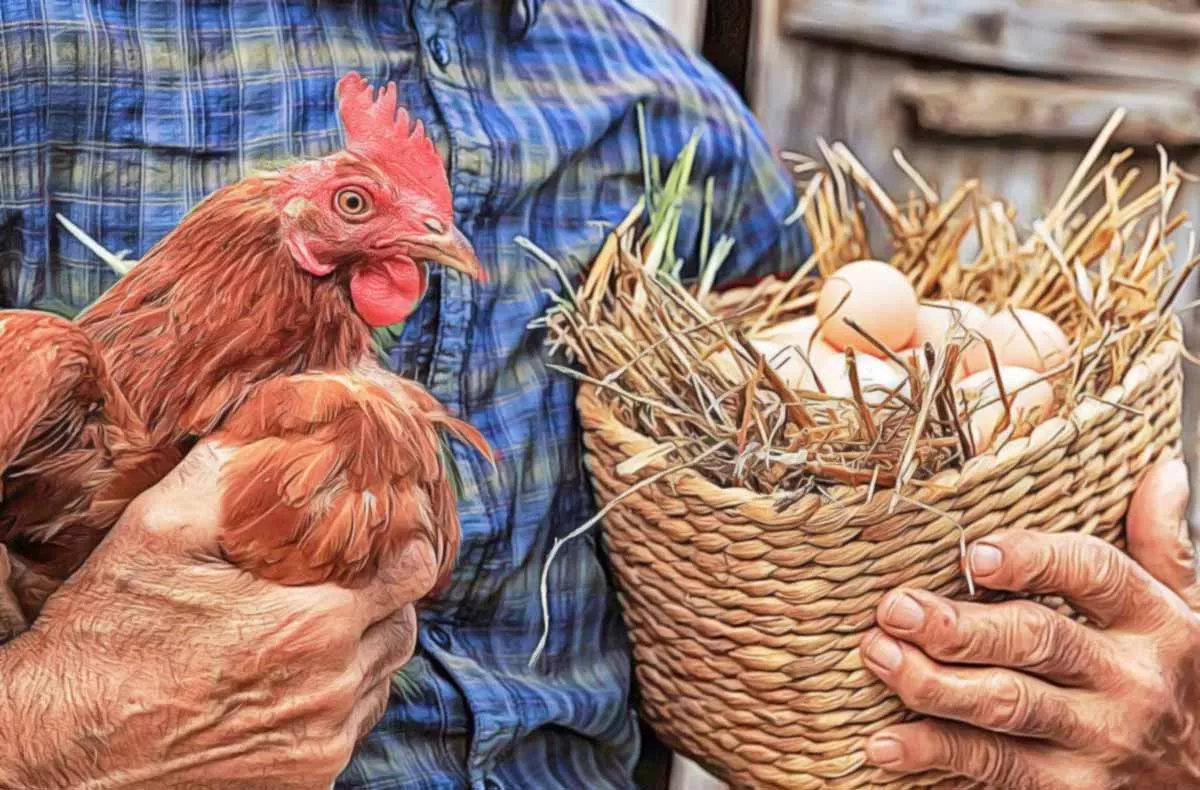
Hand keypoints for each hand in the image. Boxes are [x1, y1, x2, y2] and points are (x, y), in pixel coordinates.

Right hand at [0, 441, 436, 789]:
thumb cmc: (105, 637)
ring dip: (363, 649)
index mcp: (314, 623)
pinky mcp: (304, 781)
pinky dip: (338, 700)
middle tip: (345, 582)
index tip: (393, 535)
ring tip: (311, 629)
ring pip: (382, 680)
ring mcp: (320, 743)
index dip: (407, 545)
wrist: (56, 753)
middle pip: (404, 627)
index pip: (413, 573)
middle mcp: (331, 690)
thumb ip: (226, 469)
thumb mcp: (157, 531)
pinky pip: (351, 729)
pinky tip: (289, 679)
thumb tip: (272, 419)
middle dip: (385, 598)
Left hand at [860, 457, 1199, 788]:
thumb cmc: (1182, 683)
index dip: (1031, 558)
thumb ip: (1163, 547)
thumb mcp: (1190, 613)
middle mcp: (1129, 679)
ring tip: (880, 656)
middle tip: (895, 607)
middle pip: (1037, 639)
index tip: (972, 551)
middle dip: (958, 624)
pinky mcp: (1071, 789)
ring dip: (933, 682)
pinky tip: (884, 742)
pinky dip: (935, 753)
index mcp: (1155, 621)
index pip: (1092, 573)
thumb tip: (1162, 472)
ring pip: (1006, 705)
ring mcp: (1100, 739)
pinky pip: (995, 768)